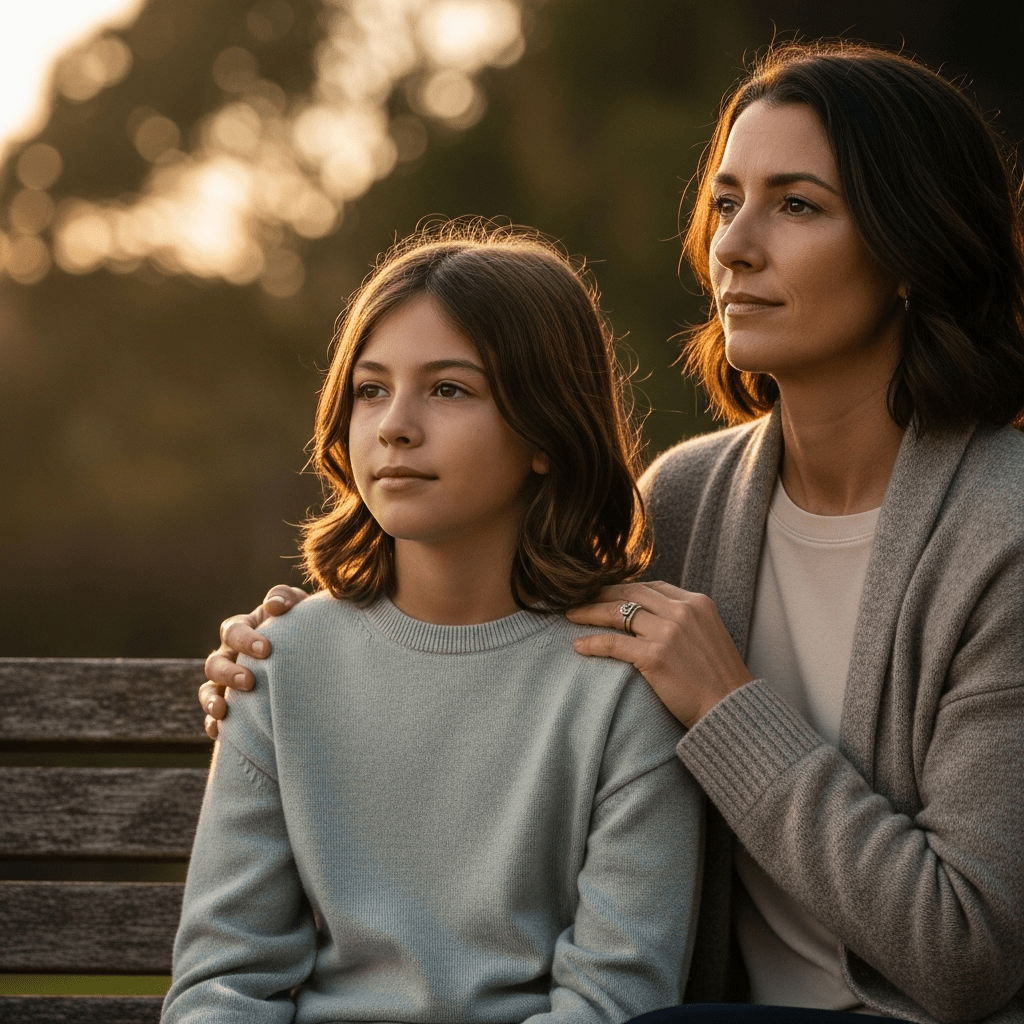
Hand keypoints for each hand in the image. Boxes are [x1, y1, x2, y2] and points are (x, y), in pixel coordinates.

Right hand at [199, 585, 307, 738]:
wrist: (312, 656)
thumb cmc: (302, 626)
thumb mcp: (297, 608)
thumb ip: (285, 598)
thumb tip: (274, 606)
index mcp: (242, 630)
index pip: (233, 631)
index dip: (244, 639)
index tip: (266, 650)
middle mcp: (229, 656)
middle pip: (214, 663)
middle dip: (229, 672)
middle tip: (250, 681)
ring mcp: (227, 683)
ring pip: (208, 690)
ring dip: (211, 700)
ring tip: (223, 710)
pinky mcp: (232, 708)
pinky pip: (214, 718)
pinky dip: (214, 724)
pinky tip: (220, 732)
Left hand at [566, 581, 752, 728]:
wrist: (731, 709)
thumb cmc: (719, 679)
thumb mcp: (709, 635)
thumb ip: (685, 621)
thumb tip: (653, 618)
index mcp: (697, 603)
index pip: (652, 586)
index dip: (624, 588)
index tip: (605, 593)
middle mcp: (682, 612)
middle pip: (630, 593)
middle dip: (601, 593)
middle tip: (580, 597)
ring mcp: (668, 633)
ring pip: (617, 613)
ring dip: (590, 612)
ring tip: (572, 614)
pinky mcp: (654, 657)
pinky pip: (614, 643)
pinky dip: (593, 642)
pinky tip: (579, 646)